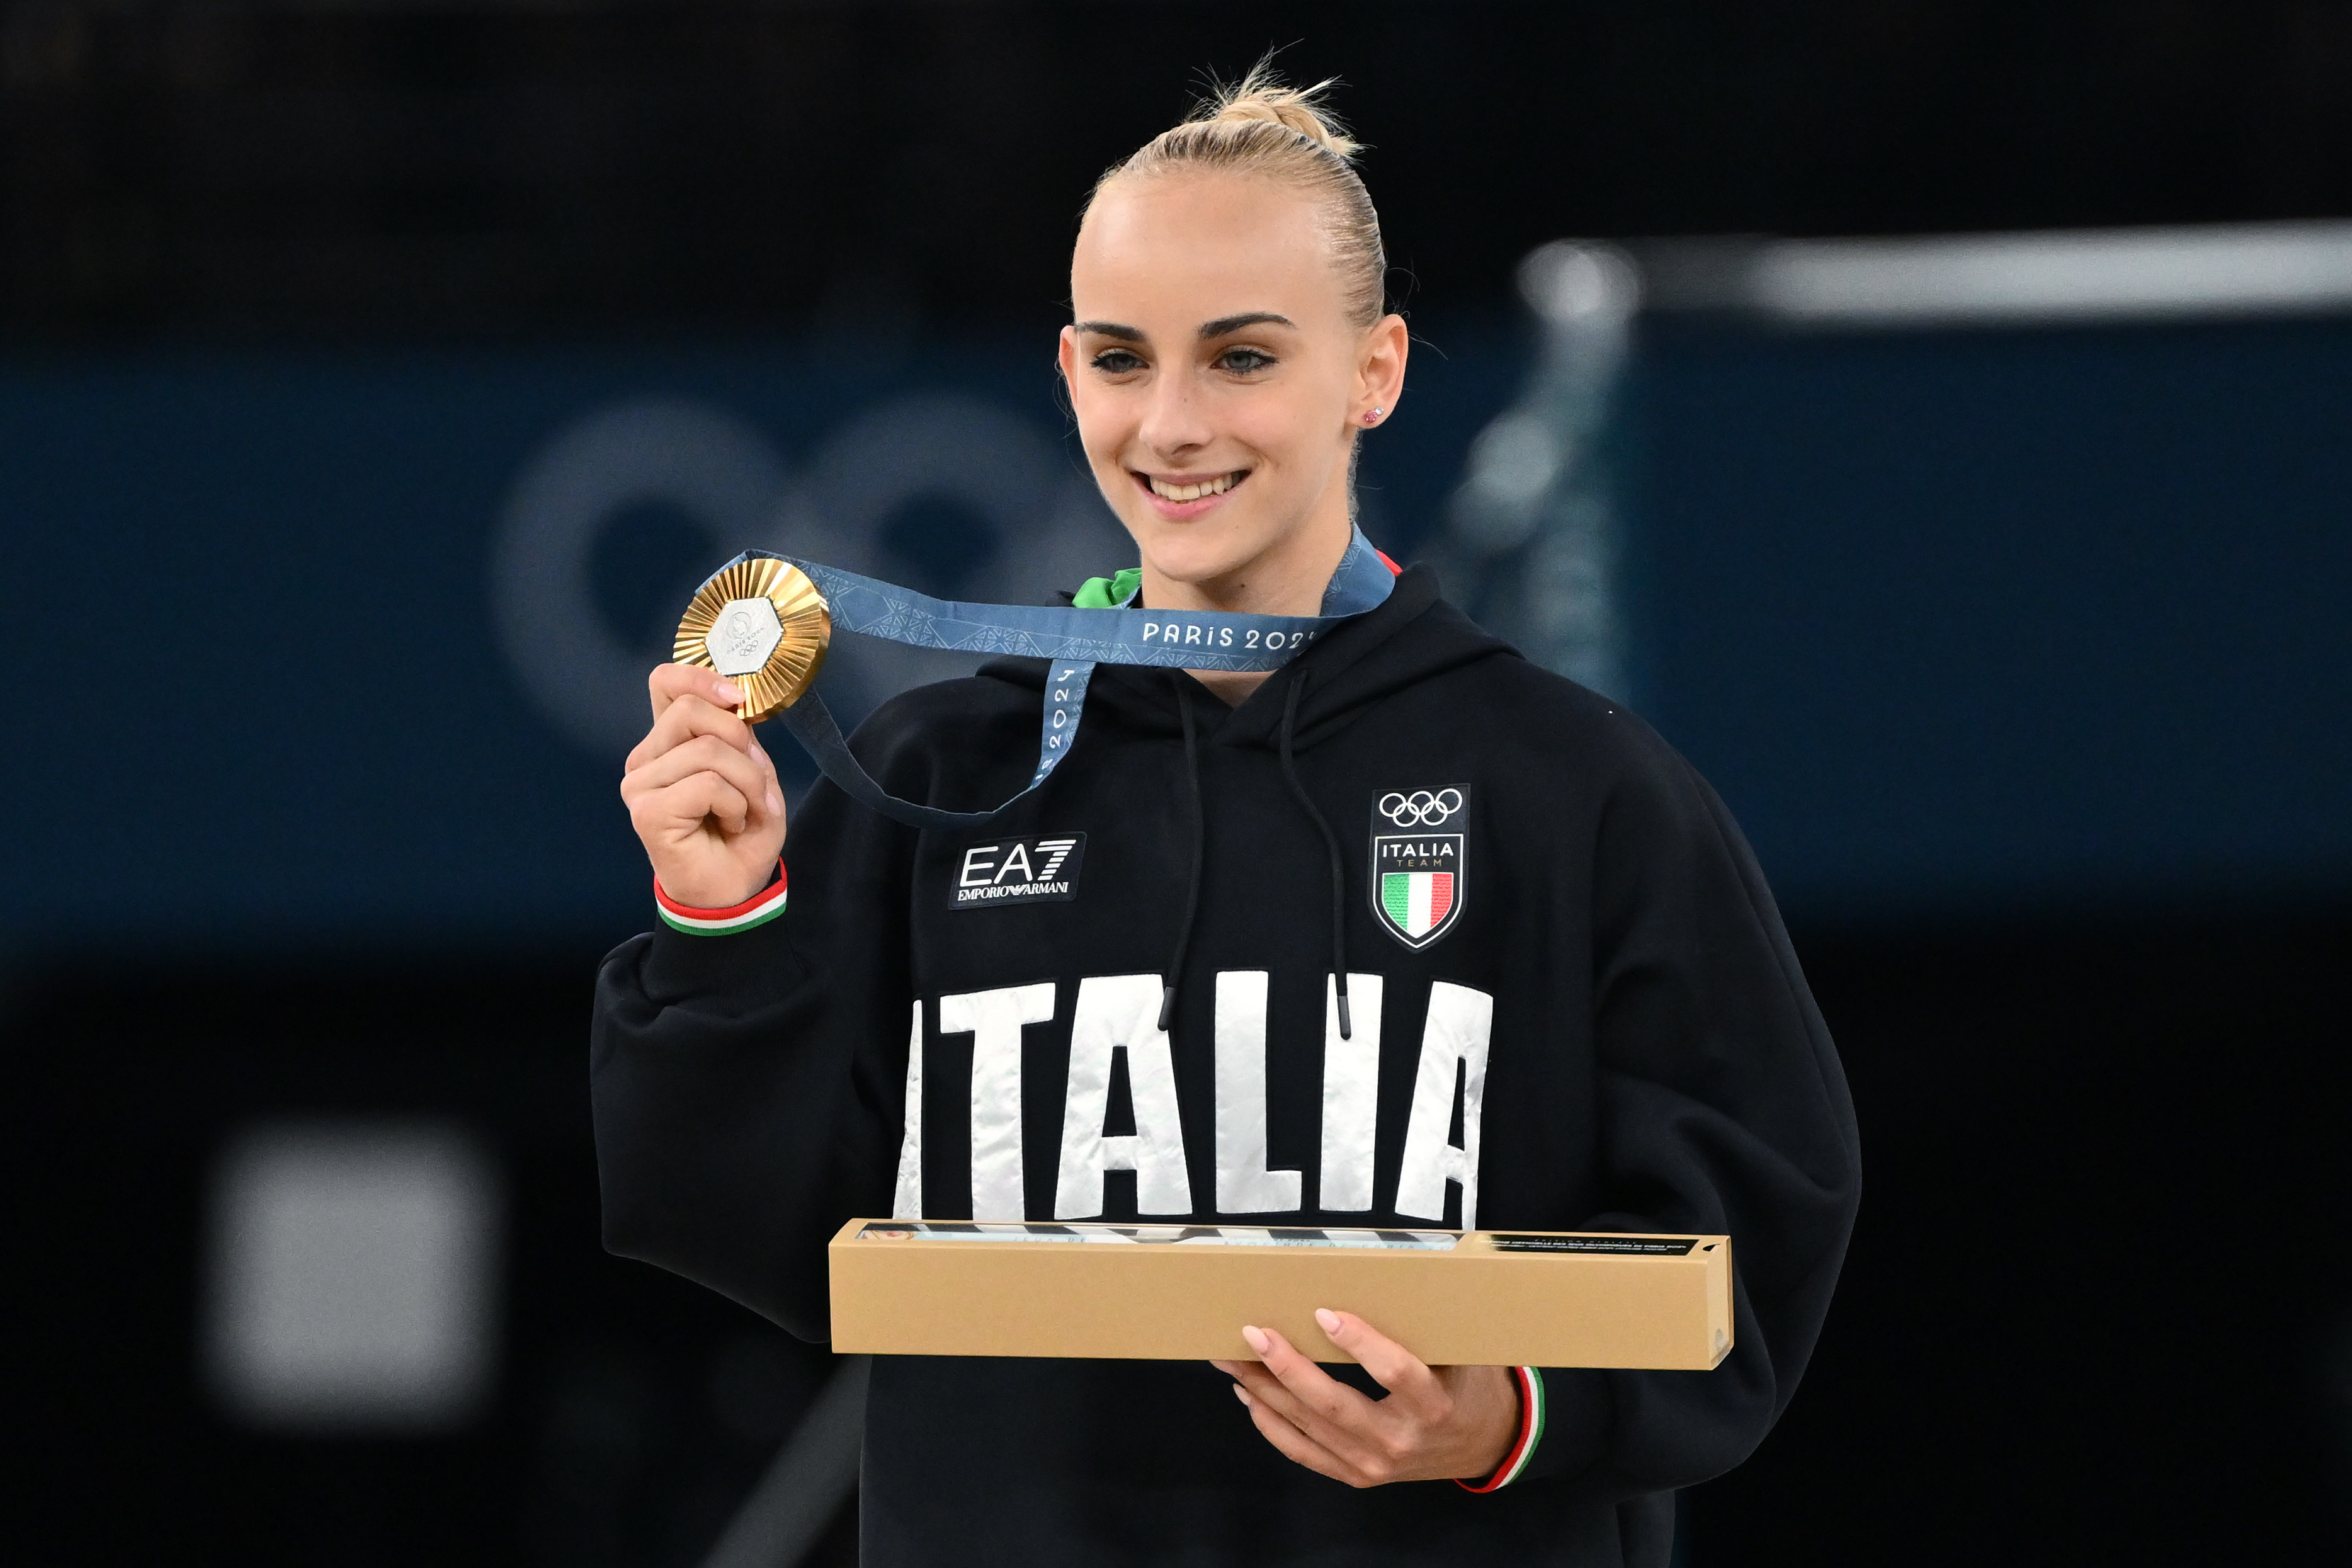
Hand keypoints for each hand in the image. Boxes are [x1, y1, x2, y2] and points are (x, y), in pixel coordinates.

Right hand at [621, 664, 786, 908]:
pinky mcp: (647, 810)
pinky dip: (736, 804)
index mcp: (669, 741)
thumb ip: (740, 737)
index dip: (700, 677)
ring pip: (708, 749)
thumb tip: (736, 706)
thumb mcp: (754, 773)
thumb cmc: (740, 833)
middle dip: (741, 742)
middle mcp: (647, 757)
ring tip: (746, 810)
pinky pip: (708, 784)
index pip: (665, 683)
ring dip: (748, 781)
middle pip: (690, 710)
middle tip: (756, 782)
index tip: (737, 699)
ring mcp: (640, 784)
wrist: (732, 890)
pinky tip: (731, 824)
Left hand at [1211, 1310, 1518, 1487]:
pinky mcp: (1357, 1476)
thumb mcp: (1460, 1352)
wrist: (1482, 1444)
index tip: (1323, 1312)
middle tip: (1253, 1333)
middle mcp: (1402, 1441)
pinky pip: (1303, 1452)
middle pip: (1334, 1405)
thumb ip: (1421, 1327)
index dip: (1360, 1343)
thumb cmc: (1466, 1383)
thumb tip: (1367, 1278)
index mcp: (1435, 1405)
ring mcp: (1375, 1466)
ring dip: (1264, 1391)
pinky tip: (1248, 1395)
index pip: (1395, 1373)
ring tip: (1232, 1359)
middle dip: (1287, 1367)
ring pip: (1309, 1426)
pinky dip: (1271, 1424)